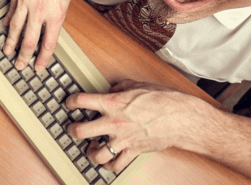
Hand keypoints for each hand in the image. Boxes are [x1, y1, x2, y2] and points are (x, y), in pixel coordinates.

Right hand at [3, 0, 76, 71]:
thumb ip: (56, 15)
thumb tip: (47, 29)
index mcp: (57, 13)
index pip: (48, 44)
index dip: (42, 59)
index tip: (38, 67)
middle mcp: (40, 9)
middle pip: (29, 40)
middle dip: (23, 56)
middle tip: (20, 66)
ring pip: (15, 28)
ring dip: (10, 42)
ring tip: (7, 52)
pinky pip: (11, 10)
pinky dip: (9, 21)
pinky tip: (7, 27)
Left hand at [65, 80, 215, 171]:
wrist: (180, 118)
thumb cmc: (162, 99)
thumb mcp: (138, 85)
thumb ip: (121, 86)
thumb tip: (113, 88)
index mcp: (113, 102)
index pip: (82, 101)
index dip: (71, 102)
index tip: (70, 103)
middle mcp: (114, 122)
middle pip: (80, 131)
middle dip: (72, 130)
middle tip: (71, 128)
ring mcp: (122, 139)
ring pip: (96, 154)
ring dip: (90, 152)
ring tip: (90, 147)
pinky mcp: (132, 151)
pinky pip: (116, 164)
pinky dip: (109, 165)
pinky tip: (108, 160)